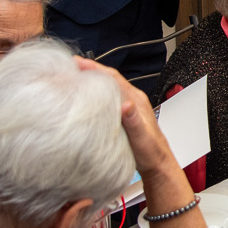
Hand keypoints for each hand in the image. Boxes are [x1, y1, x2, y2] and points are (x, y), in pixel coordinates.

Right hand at [77, 58, 177, 177]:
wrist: (157, 165)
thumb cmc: (151, 153)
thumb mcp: (142, 138)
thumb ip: (134, 122)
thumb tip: (126, 105)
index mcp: (136, 100)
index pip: (113, 78)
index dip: (95, 68)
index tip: (78, 62)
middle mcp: (132, 100)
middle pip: (109, 79)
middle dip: (90, 71)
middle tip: (70, 67)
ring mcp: (128, 107)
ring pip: (108, 88)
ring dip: (92, 81)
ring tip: (74, 78)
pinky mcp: (123, 117)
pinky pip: (107, 100)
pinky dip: (96, 95)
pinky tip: (86, 99)